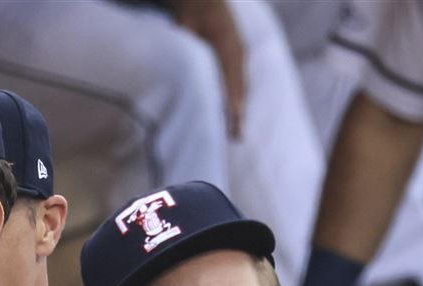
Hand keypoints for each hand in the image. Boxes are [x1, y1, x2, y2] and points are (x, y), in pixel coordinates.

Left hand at [173, 0, 245, 137]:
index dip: (231, 99)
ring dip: (239, 109)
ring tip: (236, 132)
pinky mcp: (237, 58)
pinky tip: (233, 115)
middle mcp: (237, 52)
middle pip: (240, 87)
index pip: (231, 78)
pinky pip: (240, 82)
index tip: (232, 117)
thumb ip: (185, 45)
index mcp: (227, 46)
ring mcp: (239, 55)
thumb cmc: (192, 12)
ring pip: (242, 87)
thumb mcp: (185, 26)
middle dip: (238, 112)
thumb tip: (181, 66)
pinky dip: (238, 99)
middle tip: (237, 136)